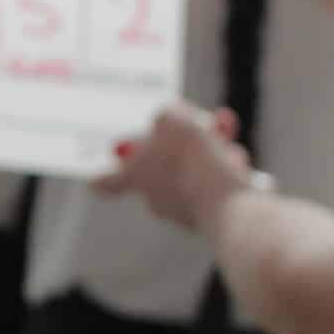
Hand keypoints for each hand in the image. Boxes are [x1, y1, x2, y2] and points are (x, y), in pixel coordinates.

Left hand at [92, 102, 270, 229]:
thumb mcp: (172, 118)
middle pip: (163, 166)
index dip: (102, 178)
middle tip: (203, 125)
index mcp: (135, 179)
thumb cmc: (191, 159)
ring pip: (196, 172)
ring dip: (214, 149)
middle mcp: (156, 200)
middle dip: (187, 141)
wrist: (229, 203)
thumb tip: (170, 120)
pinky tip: (240, 162)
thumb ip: (167, 115)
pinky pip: (219, 186)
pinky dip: (230, 169)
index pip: (107, 183)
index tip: (93, 181)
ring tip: (226, 135)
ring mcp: (185, 212)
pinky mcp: (214, 218)